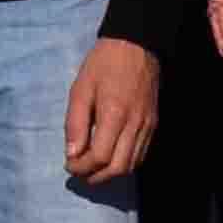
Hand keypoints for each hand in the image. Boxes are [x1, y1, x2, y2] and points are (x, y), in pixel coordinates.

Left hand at [66, 37, 160, 184]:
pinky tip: (110, 158)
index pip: (99, 157)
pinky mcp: (153, 124)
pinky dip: (124, 163)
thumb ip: (75, 124)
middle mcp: (134, 124)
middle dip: (95, 177)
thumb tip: (72, 155)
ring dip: (110, 174)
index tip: (68, 164)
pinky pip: (141, 154)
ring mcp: (147, 126)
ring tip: (92, 169)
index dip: (81, 167)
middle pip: (117, 168)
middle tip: (79, 172)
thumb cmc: (103, 64)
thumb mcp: (81, 89)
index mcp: (114, 114)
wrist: (137, 45)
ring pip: (131, 165)